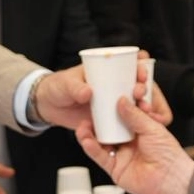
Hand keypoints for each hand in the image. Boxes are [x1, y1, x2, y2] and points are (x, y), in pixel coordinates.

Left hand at [36, 54, 171, 129]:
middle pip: (137, 86)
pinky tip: (140, 127)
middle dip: (144, 88)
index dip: (140, 68)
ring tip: (145, 110)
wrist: (49, 107)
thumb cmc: (58, 87)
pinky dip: (133, 125)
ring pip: (135, 104)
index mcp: (108, 71)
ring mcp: (113, 104)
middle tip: (140, 92)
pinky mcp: (109, 120)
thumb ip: (75, 87)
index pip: (130, 66)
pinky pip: (124, 122)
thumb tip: (88, 92)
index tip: (141, 73)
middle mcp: (115, 87)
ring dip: (143, 106)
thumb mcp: (66, 83)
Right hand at [77, 97, 193, 193]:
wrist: (171, 178)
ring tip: (83, 126)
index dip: (110, 110)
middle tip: (87, 113)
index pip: (120, 117)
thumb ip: (135, 115)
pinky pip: (100, 158)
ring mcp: (121, 156)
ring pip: (100, 144)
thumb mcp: (151, 128)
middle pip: (107, 130)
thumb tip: (121, 101)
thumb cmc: (169, 154)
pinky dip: (92, 149)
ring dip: (89, 135)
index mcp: (138, 131)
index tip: (100, 101)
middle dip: (96, 122)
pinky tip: (87, 141)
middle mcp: (128, 143)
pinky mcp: (115, 169)